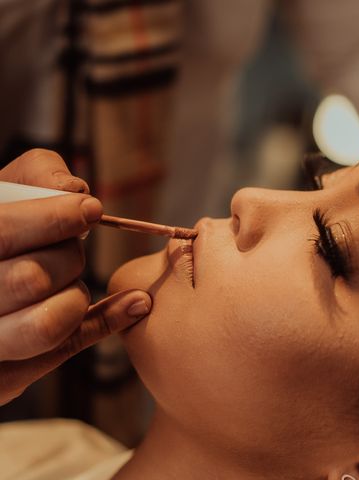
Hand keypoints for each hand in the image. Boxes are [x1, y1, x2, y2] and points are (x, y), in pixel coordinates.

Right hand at [0, 149, 151, 405]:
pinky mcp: (6, 379)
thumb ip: (33, 177)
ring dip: (75, 294)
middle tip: (72, 245)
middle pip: (32, 278)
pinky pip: (70, 349)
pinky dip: (110, 320)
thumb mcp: (2, 197)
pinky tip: (134, 302)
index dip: (52, 219)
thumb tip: (75, 188)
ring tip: (72, 279)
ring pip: (49, 325)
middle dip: (67, 256)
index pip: (1, 233)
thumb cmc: (1, 237)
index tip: (91, 209)